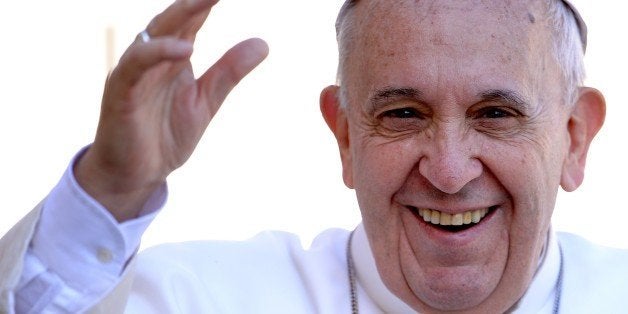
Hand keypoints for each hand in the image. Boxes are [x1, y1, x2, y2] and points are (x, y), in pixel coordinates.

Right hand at [74, 0, 268, 221]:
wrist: (137, 175)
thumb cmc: (165, 135)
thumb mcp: (206, 102)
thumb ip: (229, 72)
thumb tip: (263, 43)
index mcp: (174, 56)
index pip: (194, 19)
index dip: (210, 1)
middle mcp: (153, 57)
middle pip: (175, 18)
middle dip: (196, 0)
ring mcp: (135, 72)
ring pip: (154, 34)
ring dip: (180, 14)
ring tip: (206, 0)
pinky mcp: (121, 92)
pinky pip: (136, 65)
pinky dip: (158, 53)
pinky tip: (185, 50)